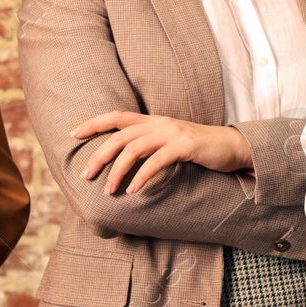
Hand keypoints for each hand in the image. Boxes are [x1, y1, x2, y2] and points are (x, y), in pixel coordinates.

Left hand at [74, 110, 252, 193]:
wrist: (232, 147)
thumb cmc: (198, 149)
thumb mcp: (169, 142)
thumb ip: (149, 146)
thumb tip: (123, 161)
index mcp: (153, 121)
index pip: (117, 116)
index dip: (94, 123)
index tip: (73, 134)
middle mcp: (160, 123)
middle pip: (120, 135)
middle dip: (99, 155)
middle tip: (85, 175)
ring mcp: (173, 133)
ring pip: (134, 148)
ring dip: (117, 170)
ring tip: (109, 190)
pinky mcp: (186, 146)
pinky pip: (157, 161)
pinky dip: (142, 176)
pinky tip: (134, 190)